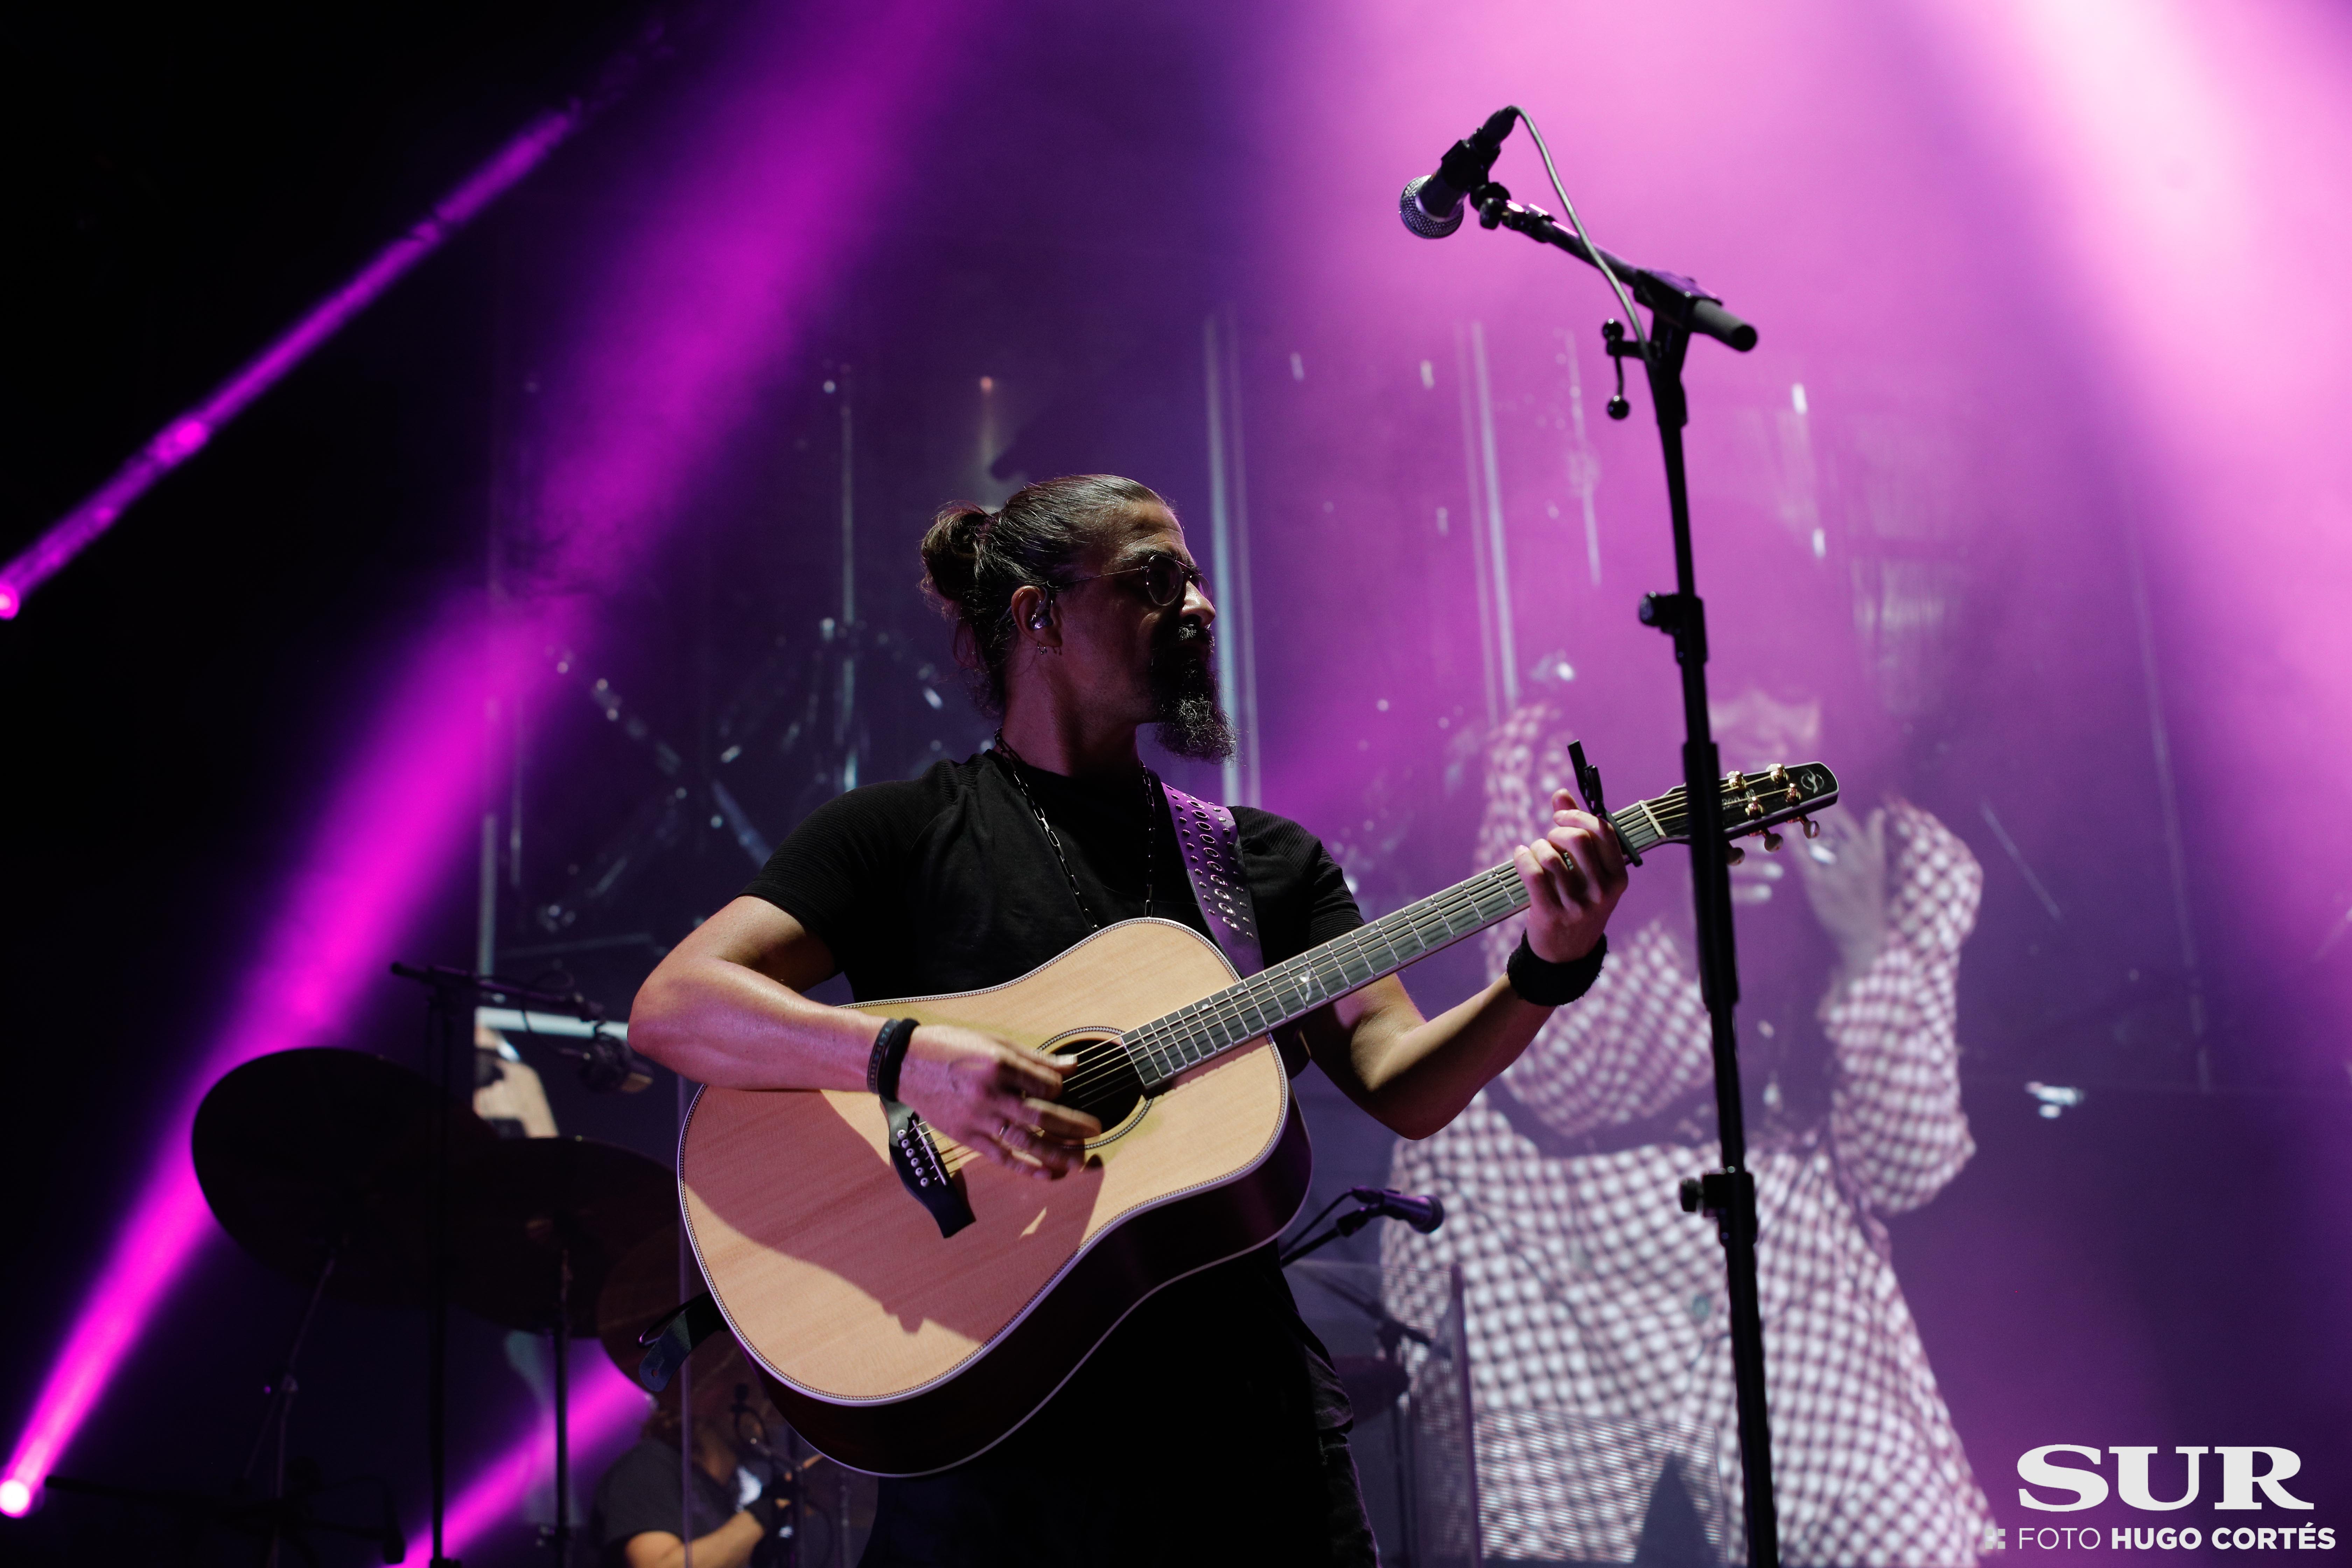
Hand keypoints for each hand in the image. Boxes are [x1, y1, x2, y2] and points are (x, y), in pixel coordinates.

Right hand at [893, 1023, 1102, 1180]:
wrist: (904, 1063)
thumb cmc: (949, 1047)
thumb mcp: (993, 1042)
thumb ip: (1033, 1058)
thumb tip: (1070, 1066)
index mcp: (999, 1064)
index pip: (1046, 1084)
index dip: (1061, 1088)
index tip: (1062, 1088)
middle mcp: (990, 1093)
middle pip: (1043, 1116)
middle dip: (1074, 1126)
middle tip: (1096, 1130)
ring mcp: (977, 1118)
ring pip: (1026, 1142)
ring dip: (1058, 1152)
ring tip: (1080, 1159)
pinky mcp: (966, 1136)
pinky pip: (1001, 1157)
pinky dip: (1027, 1167)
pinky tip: (1048, 1174)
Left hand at [1512, 788, 1629, 963]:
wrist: (1566, 955)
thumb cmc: (1578, 904)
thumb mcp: (1589, 873)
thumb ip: (1578, 831)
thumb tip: (1560, 794)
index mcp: (1617, 878)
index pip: (1603, 831)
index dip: (1578, 816)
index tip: (1561, 817)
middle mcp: (1602, 891)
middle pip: (1577, 839)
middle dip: (1556, 831)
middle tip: (1549, 839)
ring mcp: (1577, 905)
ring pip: (1551, 856)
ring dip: (1537, 847)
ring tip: (1535, 852)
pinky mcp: (1551, 914)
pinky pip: (1533, 873)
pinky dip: (1522, 857)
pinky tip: (1521, 855)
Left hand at [1797, 806, 1887, 982]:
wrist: (1865, 935)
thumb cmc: (1869, 898)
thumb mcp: (1878, 866)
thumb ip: (1875, 837)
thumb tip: (1878, 811)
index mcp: (1866, 851)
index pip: (1844, 819)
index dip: (1827, 801)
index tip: (1812, 785)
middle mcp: (1853, 859)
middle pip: (1828, 825)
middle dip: (1810, 806)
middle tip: (1793, 789)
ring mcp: (1837, 872)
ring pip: (1816, 840)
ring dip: (1801, 821)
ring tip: (1787, 804)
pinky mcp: (1821, 887)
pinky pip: (1807, 861)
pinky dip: (1797, 844)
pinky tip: (1787, 829)